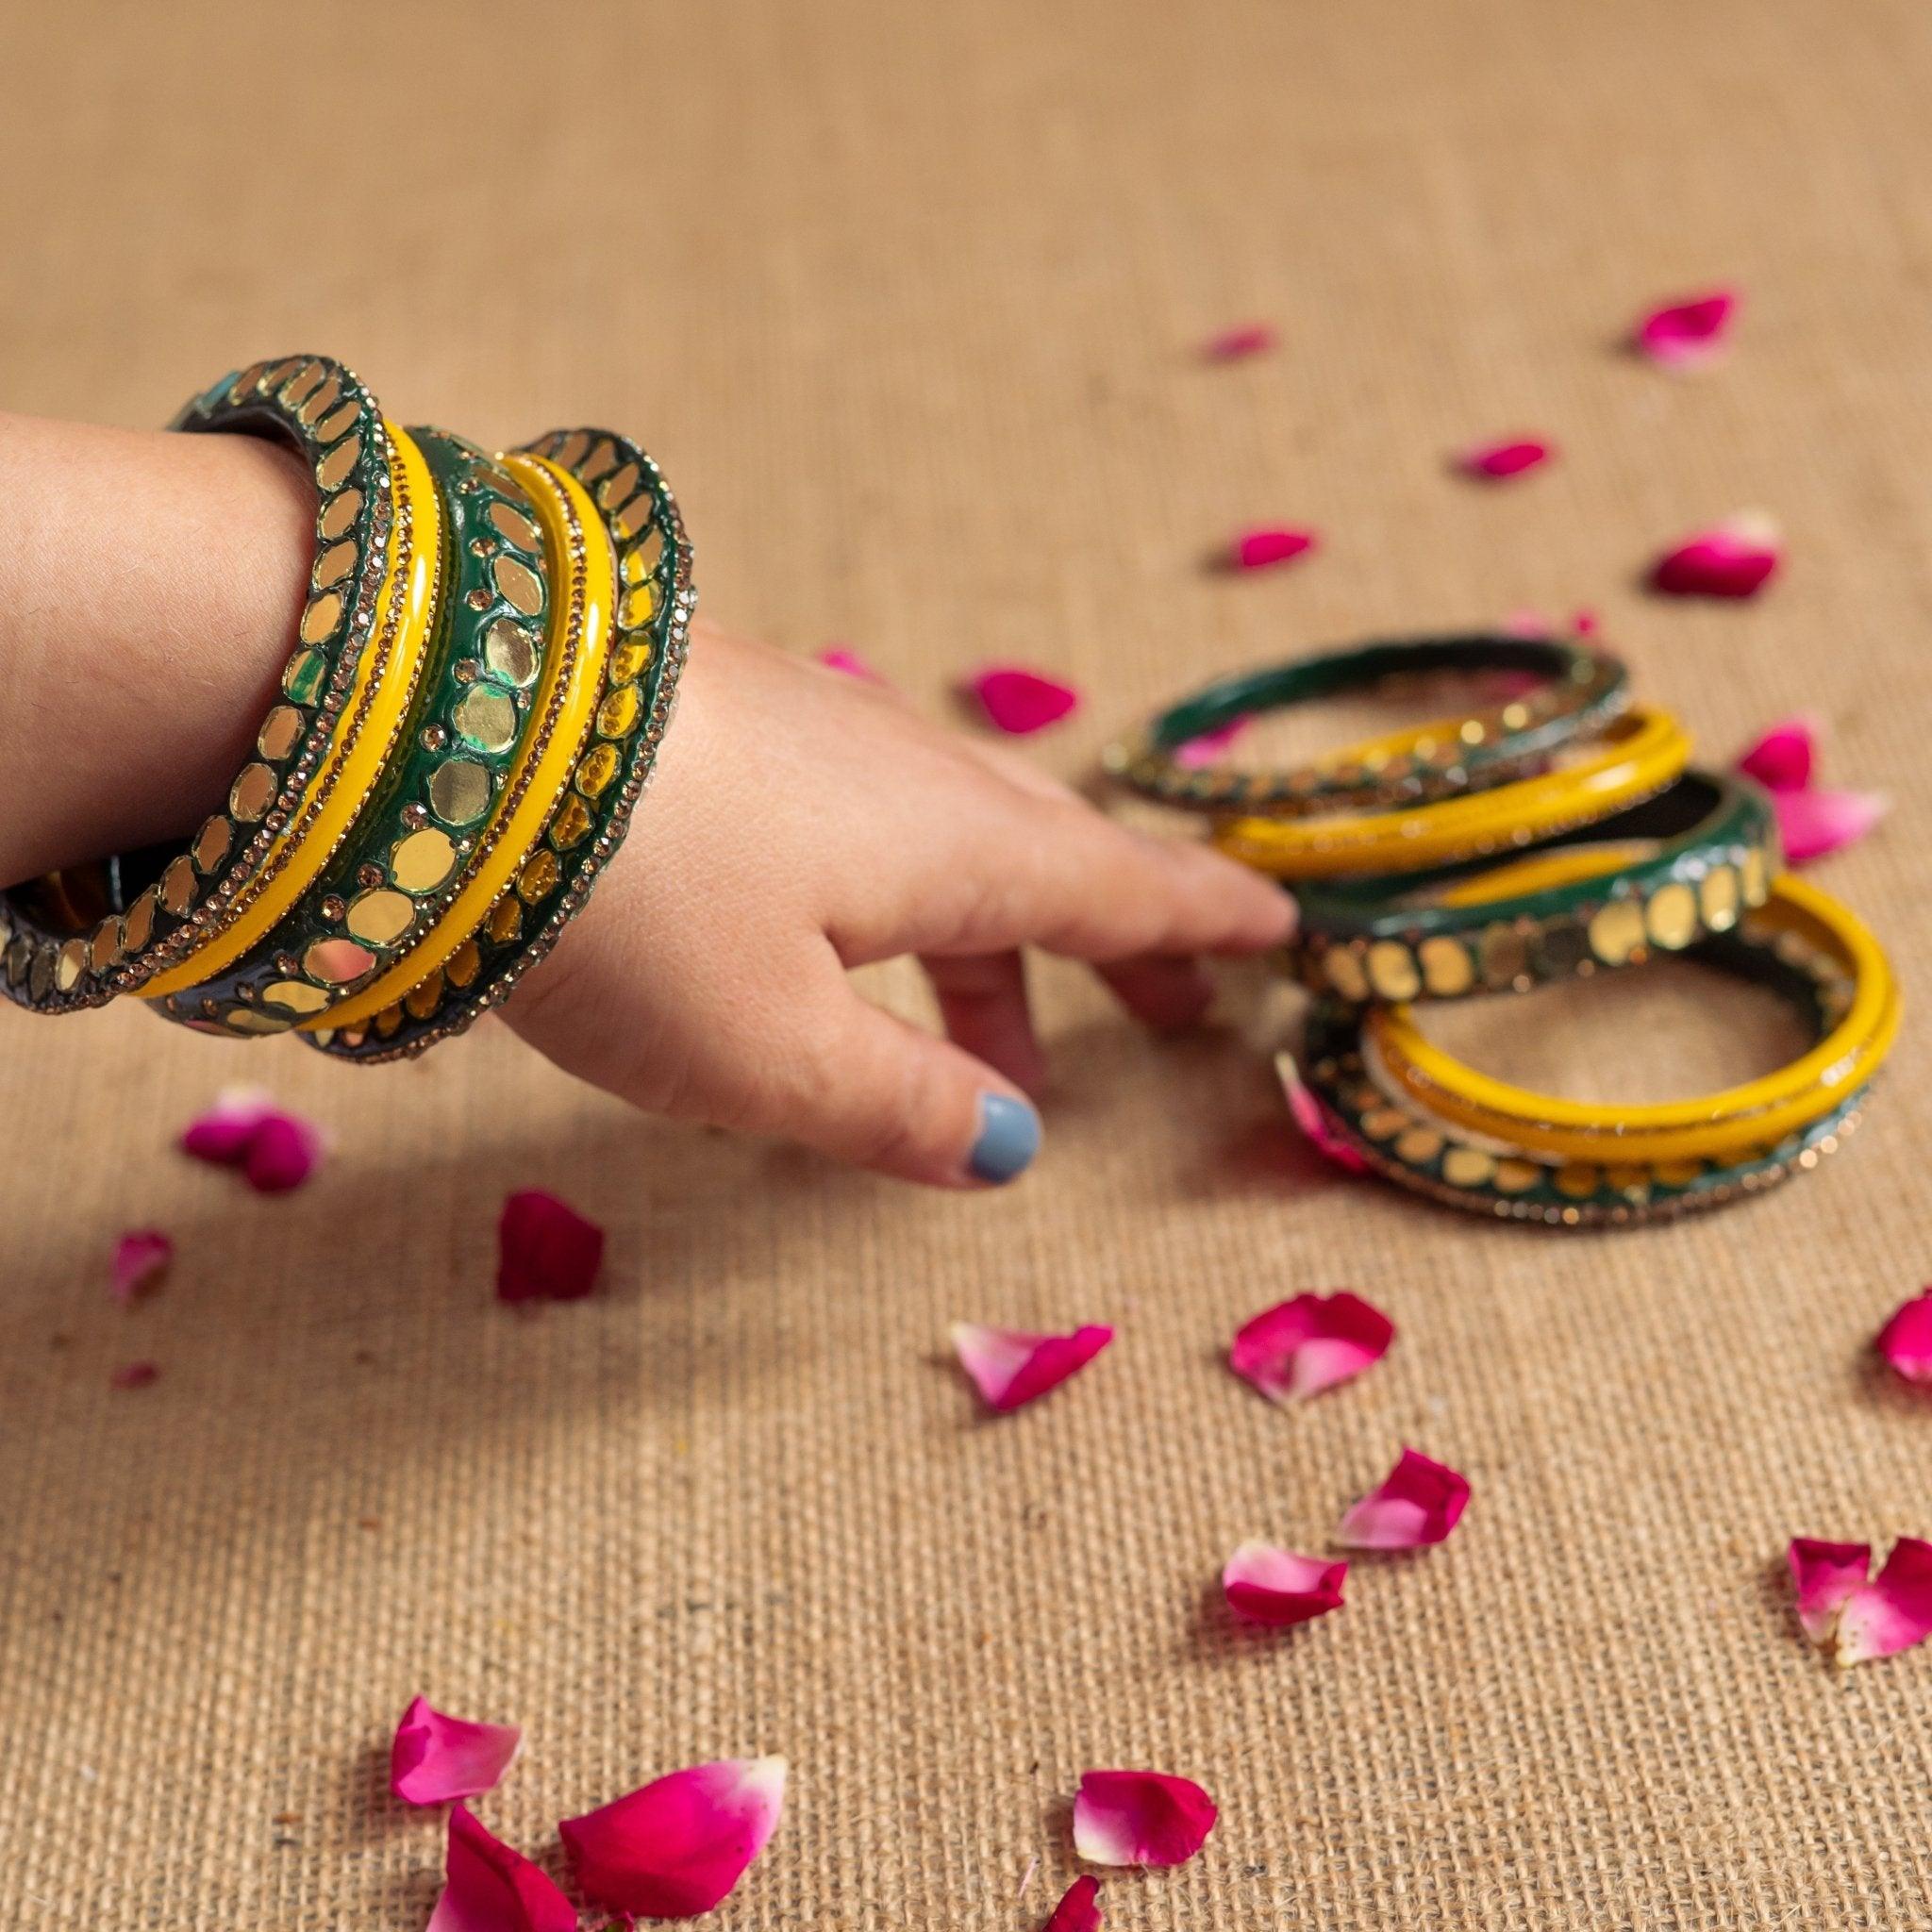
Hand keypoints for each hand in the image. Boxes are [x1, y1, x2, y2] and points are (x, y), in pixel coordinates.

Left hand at [505, 626, 1294, 1186]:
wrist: (442, 722)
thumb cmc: (631, 906)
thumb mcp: (773, 1053)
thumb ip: (900, 1110)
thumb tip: (1005, 1148)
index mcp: (950, 842)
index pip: (1117, 887)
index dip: (1199, 921)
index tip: (1277, 927)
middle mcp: (898, 766)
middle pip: (1044, 855)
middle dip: (1112, 937)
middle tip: (1163, 1009)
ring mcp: (803, 726)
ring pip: (942, 835)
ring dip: (990, 939)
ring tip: (986, 1045)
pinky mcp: (714, 719)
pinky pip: (858, 812)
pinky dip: (899, 894)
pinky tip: (840, 944)